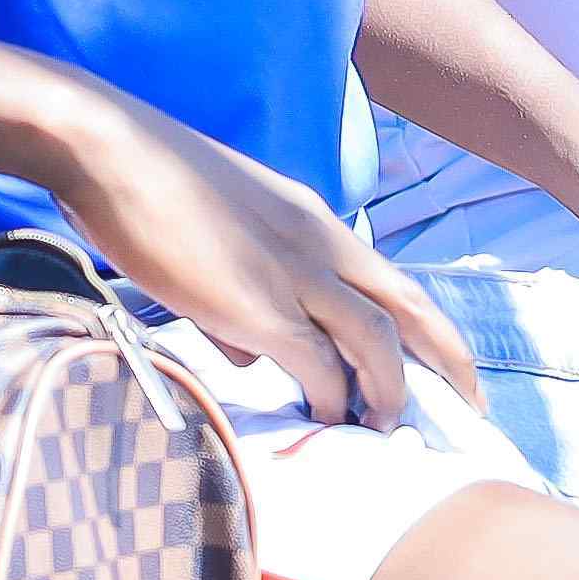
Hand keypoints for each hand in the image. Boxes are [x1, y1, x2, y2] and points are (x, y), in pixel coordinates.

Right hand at [54, 94, 476, 429]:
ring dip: (388, 392)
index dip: (430, 328)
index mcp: (313, 221)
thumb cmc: (144, 187)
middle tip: (472, 406)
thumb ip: (238, 303)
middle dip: (449, 360)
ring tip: (386, 430)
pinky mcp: (257, 305)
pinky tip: (323, 424)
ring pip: (376, 342)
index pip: (393, 281)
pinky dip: (328, 400)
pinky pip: (316, 366)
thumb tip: (247, 361)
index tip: (452, 366)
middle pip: (410, 308)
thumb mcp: (215, 236)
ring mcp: (293, 273)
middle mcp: (320, 243)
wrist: (106, 148)